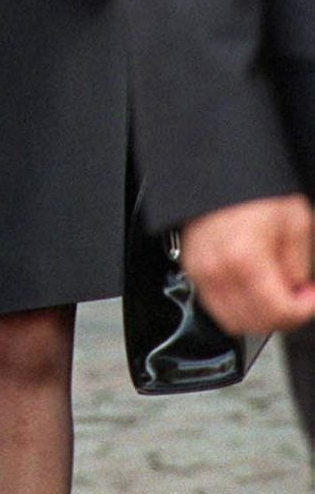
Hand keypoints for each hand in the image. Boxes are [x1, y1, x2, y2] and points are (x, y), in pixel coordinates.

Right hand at [180, 194, 314, 334]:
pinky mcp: (191, 270)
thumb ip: (299, 264)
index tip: (311, 296)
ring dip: (259, 315)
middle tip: (297, 296)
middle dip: (283, 316)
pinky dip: (238, 306)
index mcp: (245, 259)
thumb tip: (297, 289)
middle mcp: (217, 271)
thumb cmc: (253, 190)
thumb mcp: (295, 219)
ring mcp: (199, 273)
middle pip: (255, 323)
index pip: (279, 311)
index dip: (304, 309)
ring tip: (275, 293)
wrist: (217, 171)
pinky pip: (216, 306)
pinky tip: (253, 288)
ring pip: (233, 321)